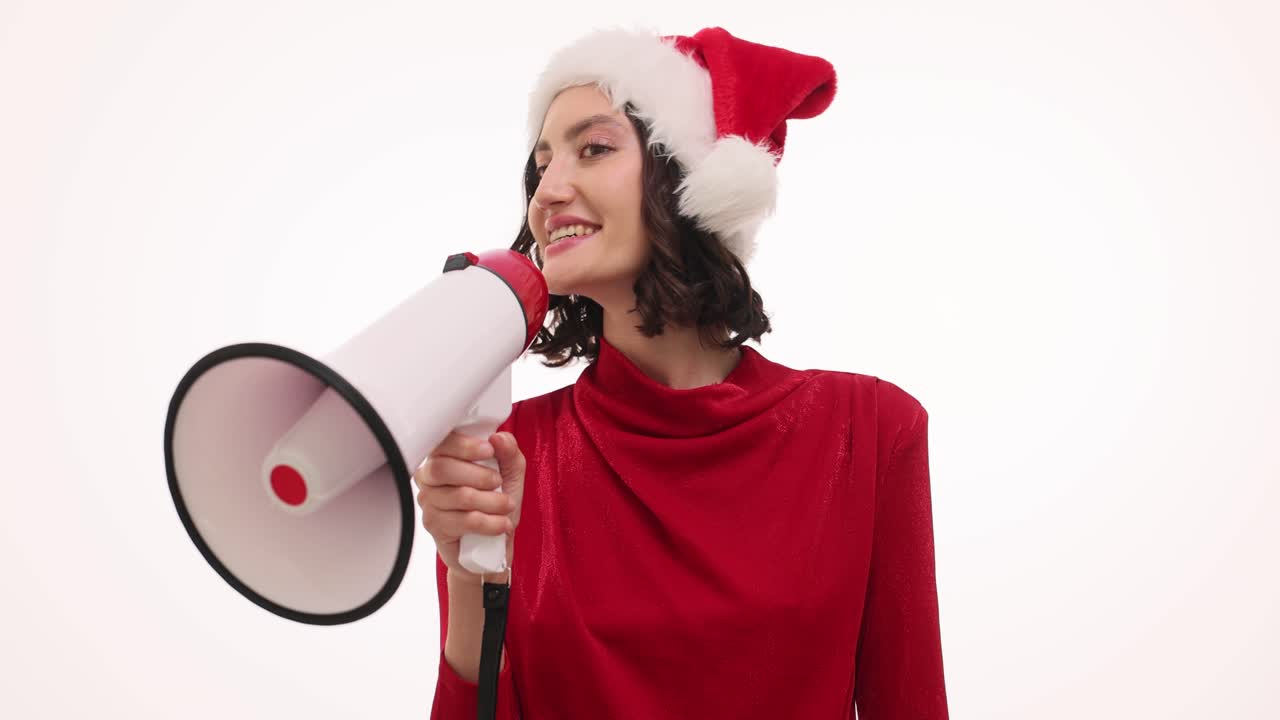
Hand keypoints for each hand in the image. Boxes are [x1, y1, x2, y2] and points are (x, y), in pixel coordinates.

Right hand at [413, 431, 525, 585]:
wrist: (492, 545)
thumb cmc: (496, 503)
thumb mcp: (511, 473)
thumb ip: (509, 452)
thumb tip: (498, 437)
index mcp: (444, 456)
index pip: (442, 442)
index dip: (465, 445)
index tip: (489, 450)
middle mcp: (429, 476)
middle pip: (442, 468)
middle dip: (479, 475)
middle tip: (498, 481)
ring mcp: (429, 502)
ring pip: (458, 496)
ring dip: (491, 501)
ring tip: (507, 505)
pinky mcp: (434, 526)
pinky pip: (463, 521)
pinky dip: (489, 522)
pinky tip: (502, 523)